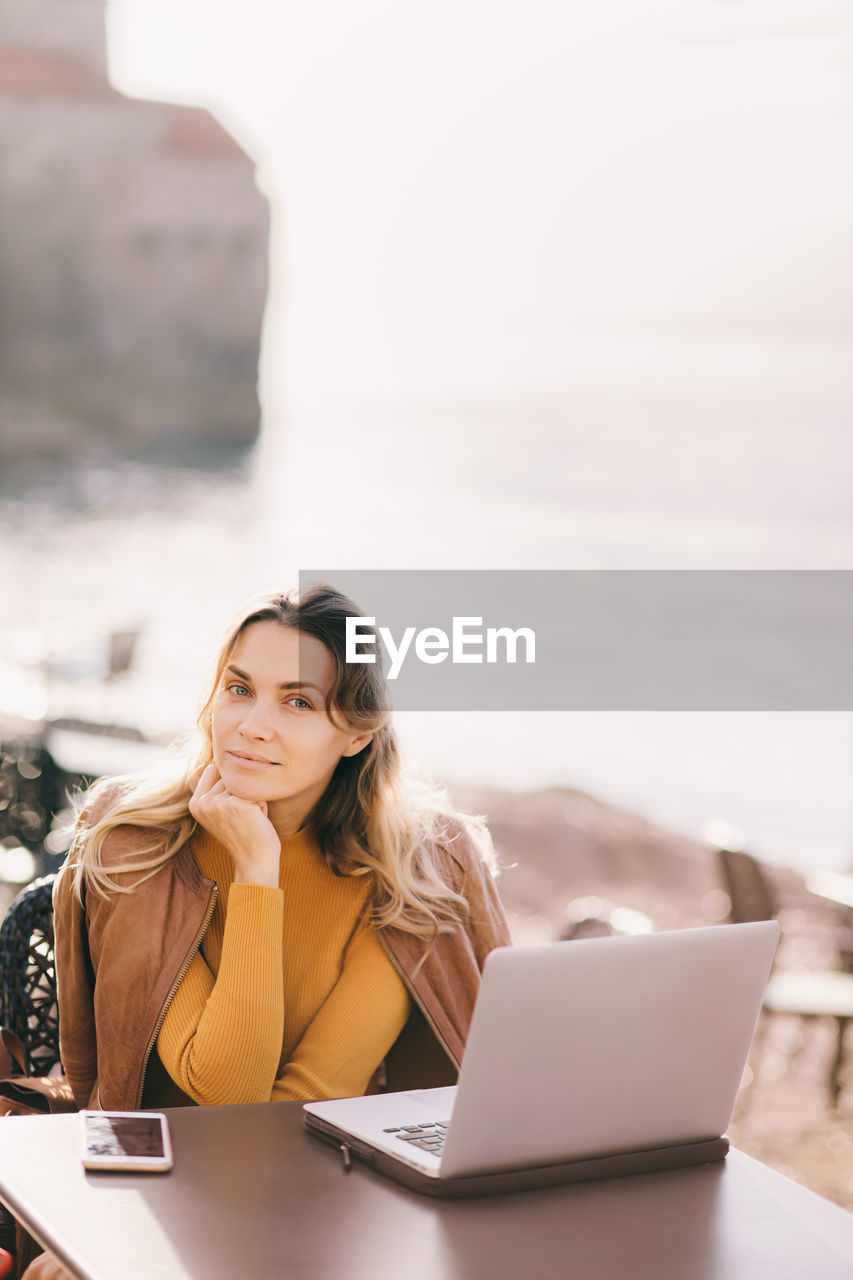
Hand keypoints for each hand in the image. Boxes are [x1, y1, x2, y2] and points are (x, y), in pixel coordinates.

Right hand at [189, 764, 280, 887]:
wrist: (255, 861)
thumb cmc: (244, 834)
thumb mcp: (223, 810)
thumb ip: (217, 788)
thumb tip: (220, 757)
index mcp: (195, 803)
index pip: (213, 769)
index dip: (230, 782)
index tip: (235, 808)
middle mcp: (202, 802)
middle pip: (230, 774)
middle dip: (243, 791)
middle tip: (245, 816)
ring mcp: (217, 802)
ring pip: (243, 780)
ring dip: (253, 796)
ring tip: (251, 817)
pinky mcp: (235, 803)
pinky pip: (256, 789)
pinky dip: (262, 802)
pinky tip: (257, 819)